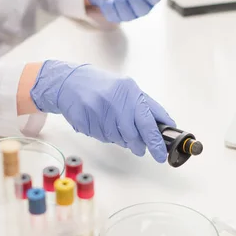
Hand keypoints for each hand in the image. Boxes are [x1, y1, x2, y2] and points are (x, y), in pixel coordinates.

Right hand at [30, 60, 174, 162]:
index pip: (148, 121)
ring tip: (113, 125)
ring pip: (116, 138)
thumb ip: (146, 108)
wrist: (70, 82)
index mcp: (129, 91)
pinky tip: (100, 122)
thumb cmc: (103, 86)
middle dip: (137, 145)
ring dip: (119, 138)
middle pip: (132, 134)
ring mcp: (97, 110)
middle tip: (139, 148)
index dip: (156, 141)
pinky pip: (100, 137)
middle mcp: (114, 100)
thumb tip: (165, 126)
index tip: (161, 153)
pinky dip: (104, 134)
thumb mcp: (128, 90)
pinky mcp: (84, 119)